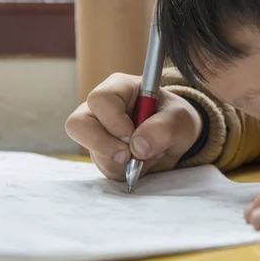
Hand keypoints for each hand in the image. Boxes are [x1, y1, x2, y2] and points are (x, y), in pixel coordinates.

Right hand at [65, 73, 202, 180]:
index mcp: (119, 88)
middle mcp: (102, 108)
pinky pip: (104, 168)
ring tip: (148, 155)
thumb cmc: (176, 118)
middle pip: (78, 124)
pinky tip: (142, 163)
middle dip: (103, 146)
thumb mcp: (181, 118)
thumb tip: (137, 147)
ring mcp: (98, 132)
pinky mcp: (102, 153)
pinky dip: (125, 172)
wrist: (177, 138)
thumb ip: (164, 128)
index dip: (113, 121)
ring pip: (92, 151)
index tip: (132, 135)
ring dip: (122, 162)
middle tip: (128, 155)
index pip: (100, 99)